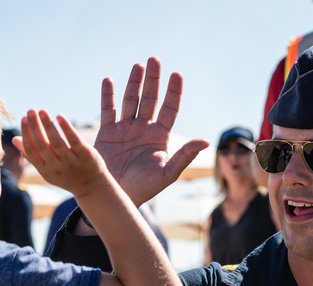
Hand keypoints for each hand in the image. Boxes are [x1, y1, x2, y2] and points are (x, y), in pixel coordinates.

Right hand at [16, 109, 106, 198]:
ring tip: (42, 111)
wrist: (92, 188)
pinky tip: (60, 116)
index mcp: (45, 170)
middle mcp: (57, 167)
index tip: (24, 118)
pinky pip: (74, 141)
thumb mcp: (47, 169)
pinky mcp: (86, 156)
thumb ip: (32, 156)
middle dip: (35, 127)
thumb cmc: (67, 175)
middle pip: (42, 145)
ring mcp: (71, 162)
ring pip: (56, 142)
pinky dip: (66, 128)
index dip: (26, 134)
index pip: (31, 151)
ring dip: (48, 125)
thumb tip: (14, 139)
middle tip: (31, 110)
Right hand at [94, 57, 208, 205]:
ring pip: (131, 100)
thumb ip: (185, 156)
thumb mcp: (167, 173)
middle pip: (150, 99)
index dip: (173, 92)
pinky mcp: (107, 133)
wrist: (116, 197)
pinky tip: (109, 80)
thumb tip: (205, 141)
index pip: (169, 108)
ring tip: (138, 66)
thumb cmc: (144, 189)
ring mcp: (125, 129)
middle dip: (153, 80)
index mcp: (160, 137)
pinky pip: (108, 110)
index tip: (177, 74)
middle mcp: (144, 129)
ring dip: (134, 83)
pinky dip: (108, 95)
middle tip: (155, 60)